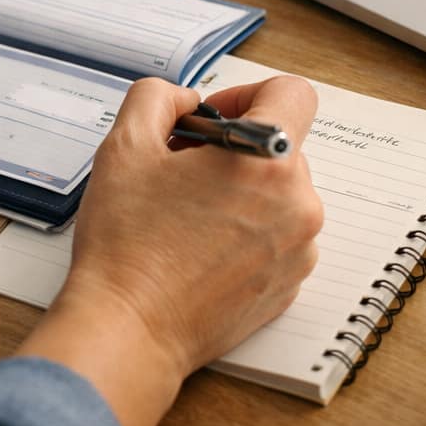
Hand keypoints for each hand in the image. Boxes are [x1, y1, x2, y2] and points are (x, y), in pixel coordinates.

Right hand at [16, 75, 321, 425]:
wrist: (128, 331)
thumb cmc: (128, 243)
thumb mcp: (127, 143)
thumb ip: (159, 97)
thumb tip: (187, 100)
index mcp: (268, 161)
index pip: (292, 94)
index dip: (248, 94)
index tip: (214, 121)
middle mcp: (298, 205)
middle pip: (280, 147)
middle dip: (234, 148)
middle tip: (184, 171)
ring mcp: (298, 251)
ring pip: (279, 193)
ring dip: (241, 191)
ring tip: (190, 213)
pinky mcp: (288, 286)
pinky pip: (278, 236)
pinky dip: (247, 231)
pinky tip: (201, 247)